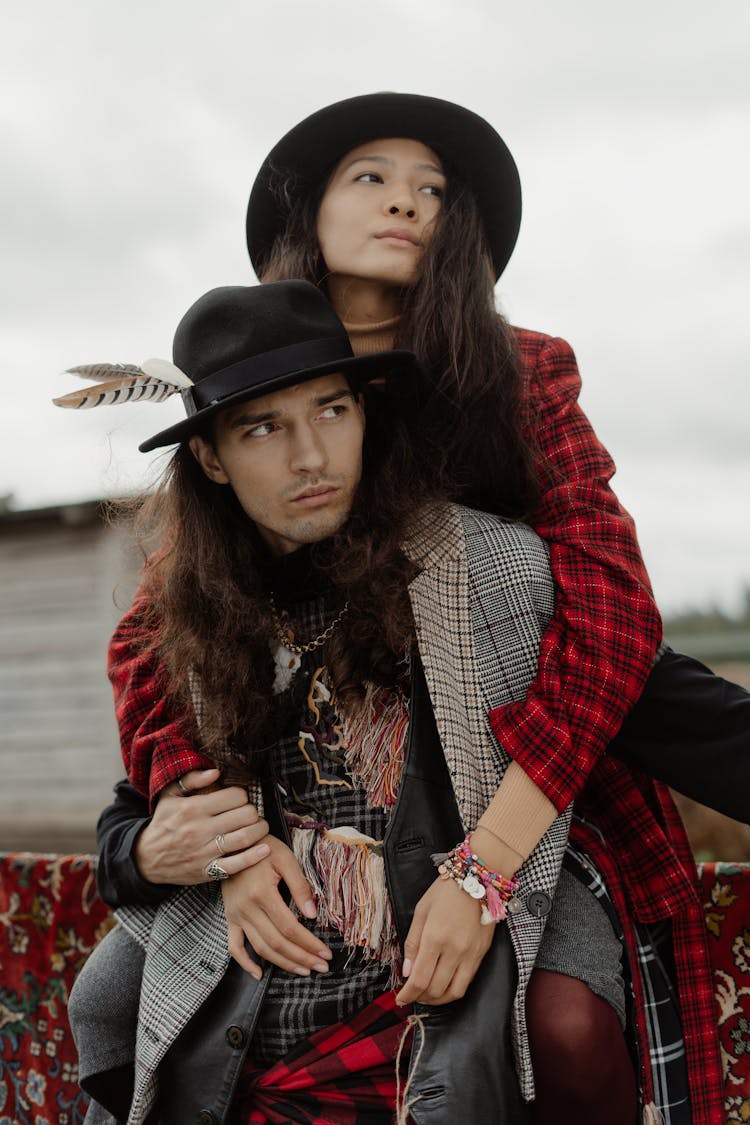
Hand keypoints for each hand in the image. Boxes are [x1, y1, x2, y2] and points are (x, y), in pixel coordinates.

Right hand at [134, 768, 269, 884]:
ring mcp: (204, 851)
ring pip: (244, 837)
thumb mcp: (170, 795)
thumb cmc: (163, 823)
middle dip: (254, 811)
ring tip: (260, 826)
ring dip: (259, 830)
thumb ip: (192, 779)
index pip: (235, 796)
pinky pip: (236, 864)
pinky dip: (254, 856)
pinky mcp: (207, 871)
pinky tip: (265, 849)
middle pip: (244, 815)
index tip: (240, 799)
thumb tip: (216, 772)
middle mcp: (200, 829)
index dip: (242, 795)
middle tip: (252, 812)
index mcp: (193, 808)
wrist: (146, 858)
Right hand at [221, 834, 331, 979]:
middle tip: (321, 967)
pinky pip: (234, 946)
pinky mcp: (230, 918)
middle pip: (276, 943)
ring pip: (259, 948)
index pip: (289, 928)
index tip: (325, 953)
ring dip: (282, 963)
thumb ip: (300, 886)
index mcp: (262, 893)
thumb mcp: (286, 859)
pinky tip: (259, 974)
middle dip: (301, 958)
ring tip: (303, 970)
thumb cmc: (264, 848)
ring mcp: (236, 915)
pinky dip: (245, 963)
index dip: (309, 944)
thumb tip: (312, 915)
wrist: (234, 844)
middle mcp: (247, 908)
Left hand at [395, 876, 494, 1005]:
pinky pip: (467, 983)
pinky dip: (453, 991)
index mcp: (435, 937)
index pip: (419, 979)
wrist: (478, 879)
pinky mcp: (481, 955)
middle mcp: (454, 950)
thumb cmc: (445, 891)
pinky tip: (443, 986)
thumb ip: (413, 943)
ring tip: (426, 996)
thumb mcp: (421, 911)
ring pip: (453, 992)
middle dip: (420, 998)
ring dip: (437, 1000)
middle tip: (411, 995)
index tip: (400, 999)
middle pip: (435, 990)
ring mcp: (470, 954)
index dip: (408, 994)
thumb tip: (407, 972)